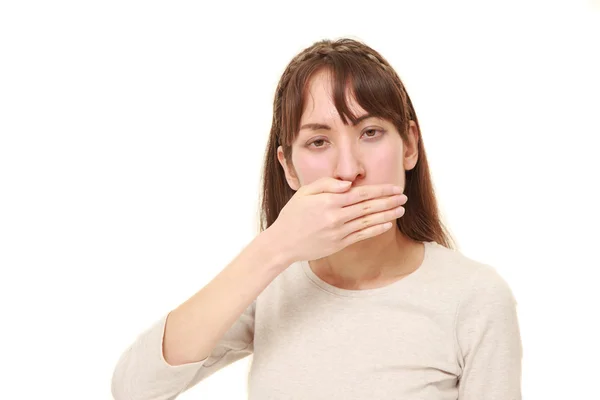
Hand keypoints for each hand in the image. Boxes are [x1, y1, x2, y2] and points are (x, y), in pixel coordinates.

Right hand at [269, 177, 406, 262]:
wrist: (283, 242)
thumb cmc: (293, 215)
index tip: (394, 187)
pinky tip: (387, 224)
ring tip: (401, 210)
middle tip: (403, 197)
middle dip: (389, 201)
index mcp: (329, 201)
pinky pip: (362, 235)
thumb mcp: (304, 192)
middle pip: (368, 207)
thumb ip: (326, 184)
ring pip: (368, 221)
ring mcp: (339, 232)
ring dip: (387, 215)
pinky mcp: (339, 244)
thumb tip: (348, 183)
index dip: (380, 190)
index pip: (361, 193)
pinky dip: (376, 229)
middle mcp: (336, 216)